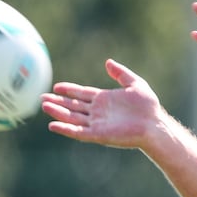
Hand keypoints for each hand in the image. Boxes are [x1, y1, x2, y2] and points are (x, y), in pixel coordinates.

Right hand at [41, 59, 165, 147]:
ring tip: (44, 106)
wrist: (154, 124)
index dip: (69, 91)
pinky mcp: (98, 134)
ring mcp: (97, 123)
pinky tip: (53, 125)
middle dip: (58, 102)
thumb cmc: (148, 106)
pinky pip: (78, 132)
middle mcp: (98, 112)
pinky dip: (65, 129)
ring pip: (72, 118)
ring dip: (58, 113)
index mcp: (104, 100)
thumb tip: (108, 62)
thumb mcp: (135, 84)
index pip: (82, 94)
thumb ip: (121, 73)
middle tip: (42, 97)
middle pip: (73, 106)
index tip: (56, 86)